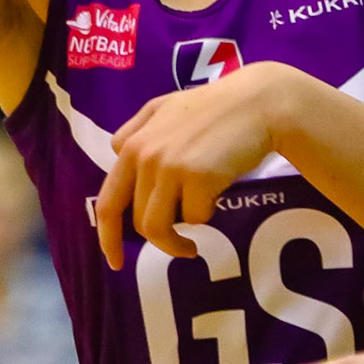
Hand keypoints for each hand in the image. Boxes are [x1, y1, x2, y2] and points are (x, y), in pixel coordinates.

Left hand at [95, 61, 299, 268]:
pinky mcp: (198, 177)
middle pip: (139, 222)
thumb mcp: (164, 107)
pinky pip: (195, 218)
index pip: (108, 202)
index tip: (116, 261)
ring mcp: (170, 167)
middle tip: (180, 248)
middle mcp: (145, 156)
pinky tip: (218, 198)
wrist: (255, 102)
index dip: (108, 238)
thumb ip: (137, 128)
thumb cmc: (212, 106)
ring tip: (193, 246)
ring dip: (176, 244)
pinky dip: (206, 215)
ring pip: (159, 228)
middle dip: (159, 242)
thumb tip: (117, 152)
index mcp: (132, 145)